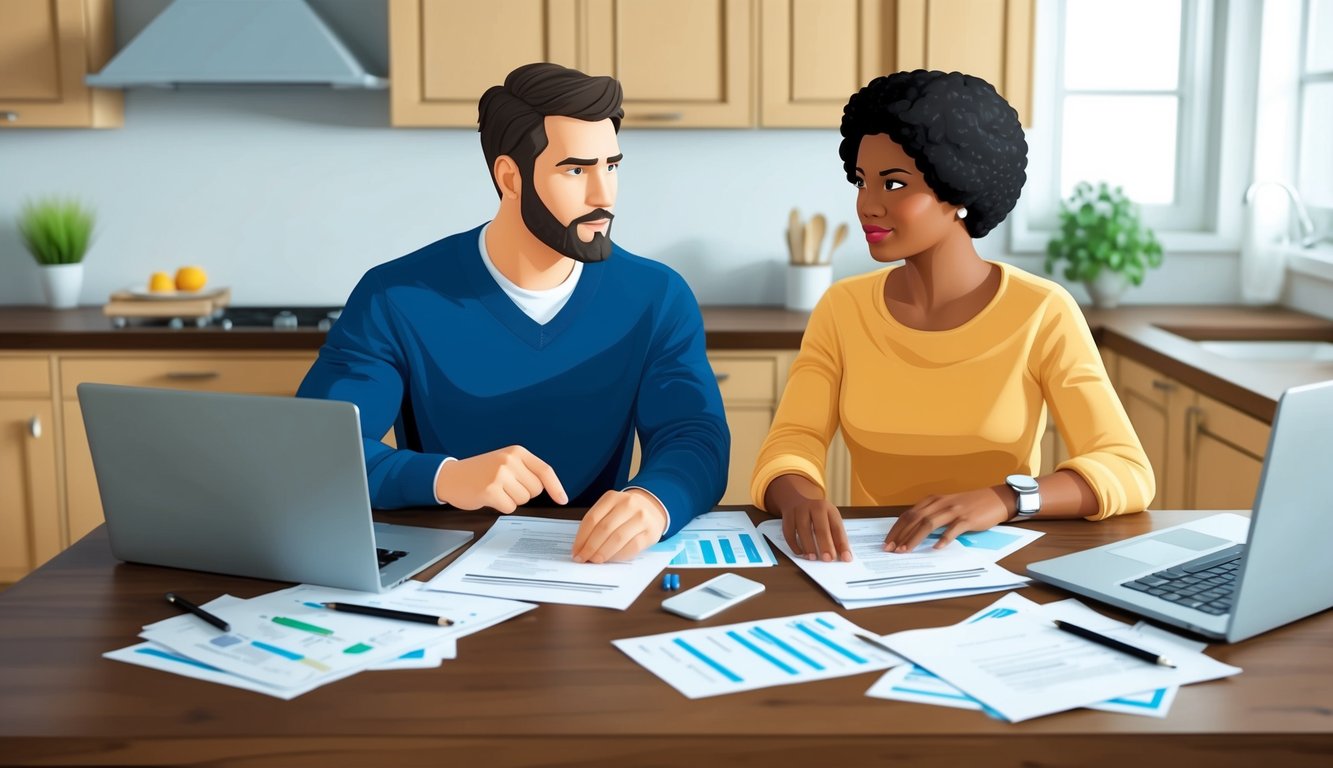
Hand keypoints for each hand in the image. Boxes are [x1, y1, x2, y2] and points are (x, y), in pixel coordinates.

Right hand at [434, 446, 567, 512]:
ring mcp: (500, 474)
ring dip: (511, 500)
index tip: (563, 500)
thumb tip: (550, 488)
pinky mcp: (490, 490)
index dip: (556, 487)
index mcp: (517, 452)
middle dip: (523, 493)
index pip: (545, 471)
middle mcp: (510, 460)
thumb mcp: (505, 461)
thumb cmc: (480, 471)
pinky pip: (510, 507)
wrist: (450, 476)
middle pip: (535, 490)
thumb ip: (525, 470)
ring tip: (495, 489)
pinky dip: (501, 506)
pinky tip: (489, 497)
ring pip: (523, 499)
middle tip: (505, 486)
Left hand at [570, 489, 667, 562]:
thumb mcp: (610, 509)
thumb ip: (596, 524)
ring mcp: (641, 518)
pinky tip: (611, 558)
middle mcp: (628, 504)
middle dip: (590, 547)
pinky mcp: (651, 532)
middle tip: (582, 558)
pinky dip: (618, 555)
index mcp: (612, 497)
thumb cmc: (625, 512)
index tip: (575, 551)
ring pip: (617, 539)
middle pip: (603, 529)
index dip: (581, 538)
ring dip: (603, 553)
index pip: (592, 519)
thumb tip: (581, 547)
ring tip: (595, 560)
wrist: (652, 508)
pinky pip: (631, 547)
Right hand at [766, 474, 851, 561]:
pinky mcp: (787, 515)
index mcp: (829, 509)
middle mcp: (815, 507)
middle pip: (820, 527)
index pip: (837, 528)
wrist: (795, 499)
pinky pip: (789, 531)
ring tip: (812, 558)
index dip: (842, 544)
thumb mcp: (828, 519)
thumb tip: (842, 556)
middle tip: (828, 559)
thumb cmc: (816, 514)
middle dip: (825, 545)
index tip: (846, 558)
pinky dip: (793, 544)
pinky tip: (799, 552)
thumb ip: (834, 535)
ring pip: (803, 529)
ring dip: (808, 545)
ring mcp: (800, 510)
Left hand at [883, 487, 1009, 552]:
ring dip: (915, 538)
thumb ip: (932, 515)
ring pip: (929, 523)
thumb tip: (913, 533)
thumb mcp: (947, 506)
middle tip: (890, 550)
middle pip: (914, 519)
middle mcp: (940, 503)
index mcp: (933, 500)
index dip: (896, 529)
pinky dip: (944, 539)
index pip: (908, 514)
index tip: (887, 542)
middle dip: (900, 535)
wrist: (996, 499)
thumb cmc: (970, 505)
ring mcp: (954, 510)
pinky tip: (936, 548)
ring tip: (906, 551)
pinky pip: (953, 529)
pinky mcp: (967, 518)